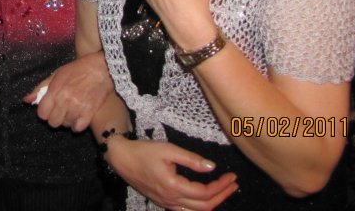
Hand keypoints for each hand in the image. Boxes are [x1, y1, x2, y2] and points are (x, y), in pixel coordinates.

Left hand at [22, 51, 112, 131]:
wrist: (101, 69)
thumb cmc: (77, 70)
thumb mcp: (55, 74)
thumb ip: (40, 88)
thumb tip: (26, 100)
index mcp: (55, 90)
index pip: (42, 113)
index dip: (44, 112)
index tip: (49, 108)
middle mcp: (65, 100)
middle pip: (53, 122)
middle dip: (54, 117)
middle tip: (60, 110)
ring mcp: (77, 108)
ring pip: (65, 125)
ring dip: (66, 120)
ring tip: (71, 110)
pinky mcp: (89, 113)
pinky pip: (77, 128)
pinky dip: (77, 125)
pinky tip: (79, 117)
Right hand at [107, 137, 237, 209]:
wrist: (121, 159)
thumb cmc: (144, 151)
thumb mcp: (168, 149)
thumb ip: (191, 159)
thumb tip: (212, 167)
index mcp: (173, 186)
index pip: (205, 193)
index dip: (221, 186)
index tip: (232, 176)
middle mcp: (171, 199)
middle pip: (204, 206)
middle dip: (222, 196)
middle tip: (233, 184)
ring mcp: (166, 203)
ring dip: (213, 203)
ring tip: (224, 190)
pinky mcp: (162, 202)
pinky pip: (186, 210)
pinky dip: (200, 206)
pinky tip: (205, 196)